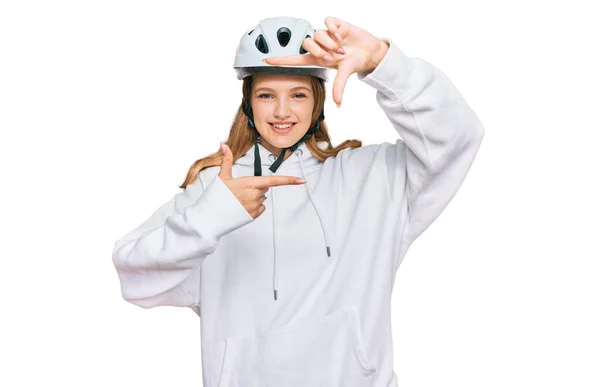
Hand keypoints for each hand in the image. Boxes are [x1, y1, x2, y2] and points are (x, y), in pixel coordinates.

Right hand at [218, 143, 305, 218]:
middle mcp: (255, 195)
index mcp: (249, 183)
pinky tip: (241, 207)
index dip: (289, 180)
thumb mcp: (222, 177)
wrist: (210, 217)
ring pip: (261, 198)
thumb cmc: (216, 197)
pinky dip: (253, 207)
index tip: (301, 180)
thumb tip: (223, 144)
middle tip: (240, 190)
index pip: (274, 180)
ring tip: (238, 199)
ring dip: (253, 197)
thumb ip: (226, 160)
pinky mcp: (253, 216)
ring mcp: (255, 206)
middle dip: (255, 187)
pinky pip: (260, 208)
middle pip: (264, 188)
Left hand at [263, 16, 388, 107]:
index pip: (294, 59)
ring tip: (341, 47)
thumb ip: (339, 87)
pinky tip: (342, 35)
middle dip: (319, 50)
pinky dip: (334, 29)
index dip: (280, 60)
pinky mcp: (335, 24)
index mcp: (317, 58)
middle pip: (307, 43)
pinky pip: (327, 22)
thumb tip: (338, 104)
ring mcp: (327, 34)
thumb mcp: (345, 74)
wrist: (370, 51)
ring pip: (318, 33)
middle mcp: (320, 46)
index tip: (265, 60)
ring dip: (330, 42)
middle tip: (332, 56)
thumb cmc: (355, 62)